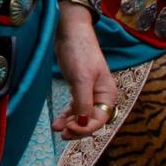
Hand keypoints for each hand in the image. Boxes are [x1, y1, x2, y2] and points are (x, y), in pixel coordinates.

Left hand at [51, 6, 116, 138]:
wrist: (70, 31)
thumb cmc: (79, 52)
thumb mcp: (82, 78)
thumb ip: (83, 102)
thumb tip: (84, 124)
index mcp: (108, 95)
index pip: (100, 120)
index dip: (86, 127)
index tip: (70, 128)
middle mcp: (101, 96)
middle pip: (92, 121)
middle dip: (78, 129)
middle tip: (63, 133)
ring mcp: (90, 93)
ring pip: (82, 116)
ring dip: (71, 124)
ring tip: (57, 129)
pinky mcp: (78, 89)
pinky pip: (75, 108)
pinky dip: (67, 116)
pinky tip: (58, 122)